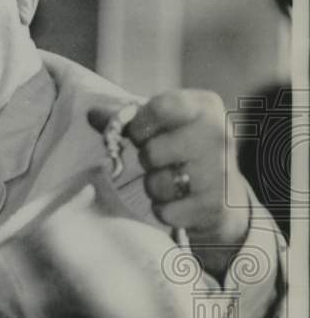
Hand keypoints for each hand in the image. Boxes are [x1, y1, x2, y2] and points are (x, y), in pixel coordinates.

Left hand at [90, 90, 249, 277]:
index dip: (138, 125)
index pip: (160, 108)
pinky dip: (165, 210)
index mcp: (204, 106)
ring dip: (154, 187)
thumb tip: (92, 114)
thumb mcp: (162, 126)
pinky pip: (166, 211)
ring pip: (158, 184)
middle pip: (152, 151)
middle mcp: (218, 135)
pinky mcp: (214, 205)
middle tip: (158, 161)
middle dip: (146, 160)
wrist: (225, 193)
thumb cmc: (183, 150)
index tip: (139, 134)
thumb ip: (126, 118)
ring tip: (169, 180)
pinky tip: (179, 202)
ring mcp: (220, 171)